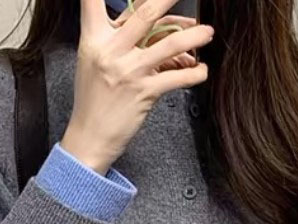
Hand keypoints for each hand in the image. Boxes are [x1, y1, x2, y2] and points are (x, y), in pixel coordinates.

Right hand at [62, 0, 213, 174]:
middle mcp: (111, 51)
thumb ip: (118, 39)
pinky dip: (194, 74)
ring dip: (194, 36)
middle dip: (169, 0)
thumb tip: (153, 26)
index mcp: (94, 39)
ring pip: (169, 44)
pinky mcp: (145, 92)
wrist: (90, 137)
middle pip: (145, 14)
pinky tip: (201, 71)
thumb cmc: (94, 99)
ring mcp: (130, 71)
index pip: (93, 2)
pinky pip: (176, 78)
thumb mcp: (93, 61)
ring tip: (208, 32)